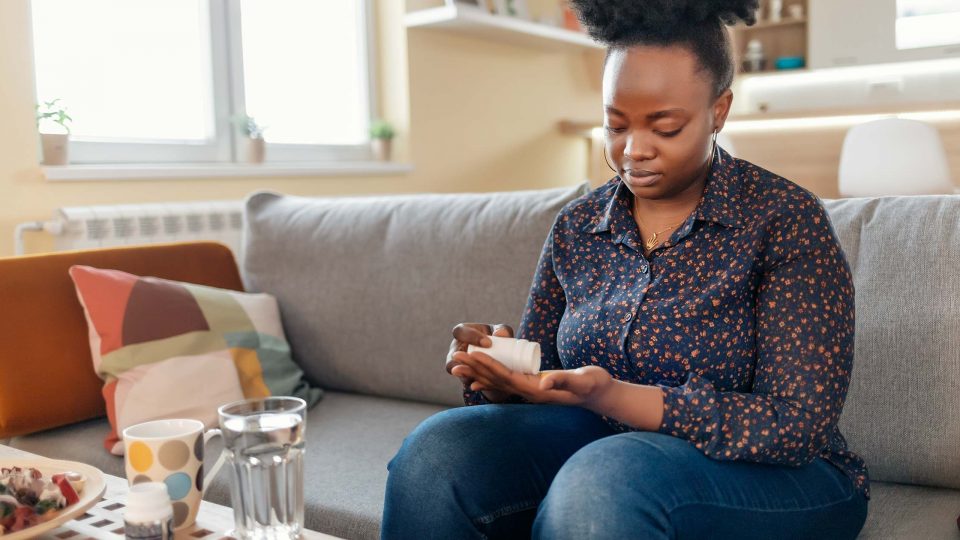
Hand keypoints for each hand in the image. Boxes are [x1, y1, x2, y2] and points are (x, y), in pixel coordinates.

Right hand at [446, 322, 514, 402]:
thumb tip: (500, 334)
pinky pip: (463, 380)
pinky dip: (471, 382)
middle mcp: (457, 348)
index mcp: (465, 332)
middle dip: (463, 359)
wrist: (500, 357)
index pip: (460, 332)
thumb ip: (503, 331)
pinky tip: (479, 385)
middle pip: (453, 353)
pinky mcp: (464, 376)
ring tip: (474, 375)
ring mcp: (457, 363)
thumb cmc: (499, 339)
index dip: (471, 337)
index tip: (488, 343)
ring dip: (463, 373)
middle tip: (479, 361)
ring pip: (454, 369)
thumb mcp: (502, 333)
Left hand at [458, 351, 613, 407]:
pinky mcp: (532, 386)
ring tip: (458, 365)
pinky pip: (506, 381)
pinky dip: (490, 377)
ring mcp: (529, 390)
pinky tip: (477, 376)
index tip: (470, 356)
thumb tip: (542, 382)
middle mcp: (528, 392)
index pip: (505, 376)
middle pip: (495, 380)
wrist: (600, 394)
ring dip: (477, 373)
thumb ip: (563, 380)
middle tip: (454, 358)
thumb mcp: (581, 380)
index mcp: (535, 390)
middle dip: (475, 369)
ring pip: (497, 381)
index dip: (486, 366)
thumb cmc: (592, 384)